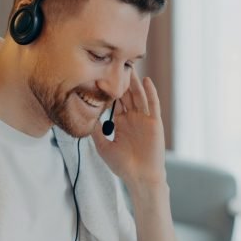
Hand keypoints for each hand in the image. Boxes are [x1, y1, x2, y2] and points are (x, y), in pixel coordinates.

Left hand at [92, 70, 166, 187]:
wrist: (140, 177)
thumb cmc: (123, 165)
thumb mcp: (103, 147)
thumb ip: (96, 132)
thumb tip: (86, 117)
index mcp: (122, 122)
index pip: (116, 101)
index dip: (110, 89)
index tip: (101, 75)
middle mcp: (133, 118)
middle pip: (127, 95)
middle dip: (122, 80)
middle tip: (116, 62)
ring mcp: (145, 119)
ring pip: (139, 96)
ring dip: (135, 82)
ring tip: (130, 67)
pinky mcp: (154, 123)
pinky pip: (153, 105)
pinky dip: (150, 93)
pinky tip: (146, 81)